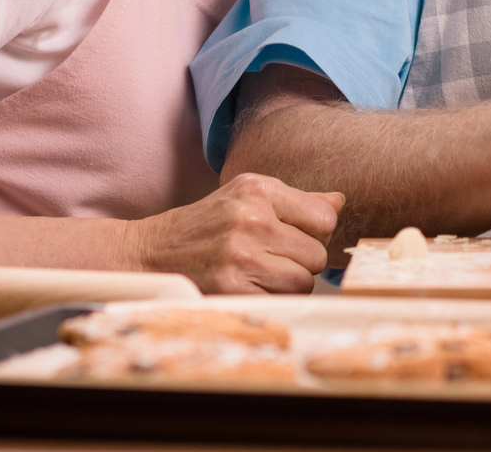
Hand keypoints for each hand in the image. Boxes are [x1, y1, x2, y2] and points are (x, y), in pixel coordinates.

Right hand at [126, 174, 343, 292]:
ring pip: (303, 281)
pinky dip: (271, 298)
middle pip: (317, 254)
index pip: (325, 218)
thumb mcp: (247, 197)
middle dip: (301, 260)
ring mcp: (240, 256)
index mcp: (257, 190)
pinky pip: (281, 301)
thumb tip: (340, 203)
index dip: (315, 232)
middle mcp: (250, 219)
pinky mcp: (231, 289)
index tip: (293, 235)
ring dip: (289, 283)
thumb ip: (297, 201)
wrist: (149, 253)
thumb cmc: (207, 224)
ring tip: (261, 272)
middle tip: (272, 257)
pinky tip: (248, 286)